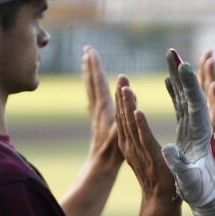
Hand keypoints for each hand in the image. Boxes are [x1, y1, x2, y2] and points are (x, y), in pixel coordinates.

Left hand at [82, 46, 121, 166]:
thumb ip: (126, 111)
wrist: (102, 166)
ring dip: (89, 74)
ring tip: (85, 62)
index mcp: (105, 108)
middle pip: (92, 82)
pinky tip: (91, 88)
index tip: (91, 50)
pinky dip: (92, 88)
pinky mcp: (97, 121)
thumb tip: (129, 90)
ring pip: (90, 89)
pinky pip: (93, 98)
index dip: (96, 66)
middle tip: (86, 49)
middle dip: (90, 65)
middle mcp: (98, 109)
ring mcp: (96, 114)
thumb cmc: (115, 151)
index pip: (99, 82)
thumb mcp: (124, 129)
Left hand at [115, 75, 181, 215]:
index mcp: (151, 158)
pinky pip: (123, 125)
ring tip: (123, 82)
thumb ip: (174, 161)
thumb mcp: (179, 175)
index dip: (139, 123)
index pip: (143, 138)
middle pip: (129, 124)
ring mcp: (130, 149)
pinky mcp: (128, 147)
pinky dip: (124, 108)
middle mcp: (137, 151)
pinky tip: (125, 94)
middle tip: (125, 82)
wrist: (158, 199)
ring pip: (124, 122)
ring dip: (122, 101)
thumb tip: (170, 149)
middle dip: (126, 102)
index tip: (136, 107)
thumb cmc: (174, 185)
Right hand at [161, 49, 214, 215]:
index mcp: (203, 135)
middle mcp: (202, 126)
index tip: (183, 66)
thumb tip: (168, 151)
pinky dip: (176, 92)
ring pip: (187, 96)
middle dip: (183, 72)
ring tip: (169, 58)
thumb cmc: (200, 191)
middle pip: (193, 93)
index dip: (189, 85)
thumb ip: (180, 166)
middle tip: (172, 52)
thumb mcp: (190, 181)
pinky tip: (169, 81)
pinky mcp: (190, 131)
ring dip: (178, 78)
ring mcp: (196, 127)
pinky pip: (183, 107)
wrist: (209, 198)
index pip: (196, 104)